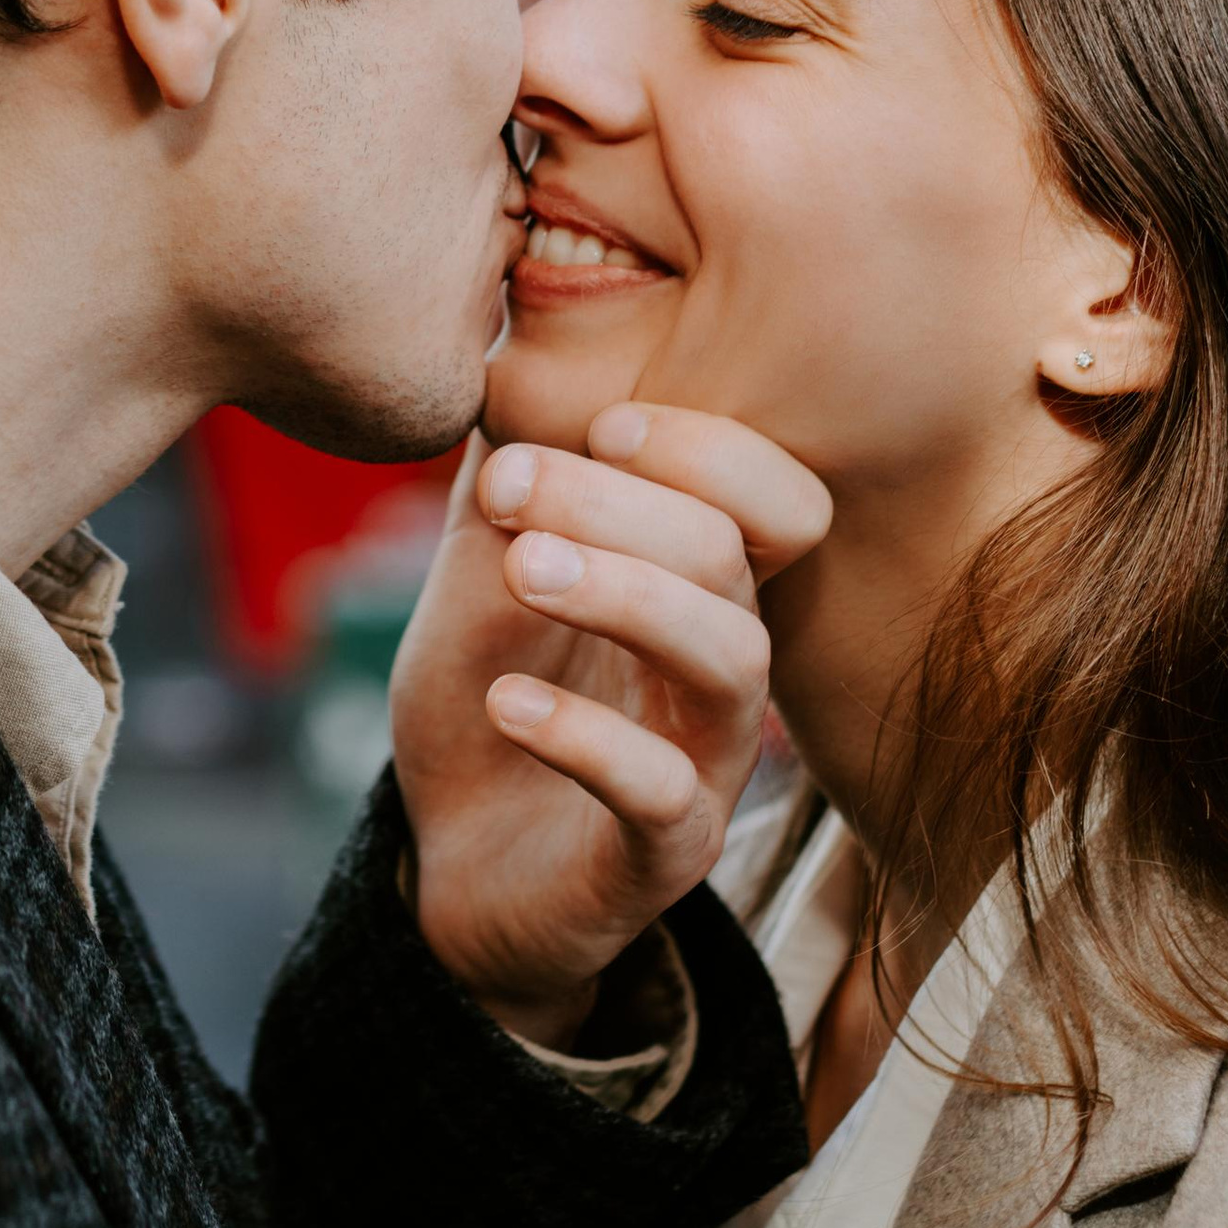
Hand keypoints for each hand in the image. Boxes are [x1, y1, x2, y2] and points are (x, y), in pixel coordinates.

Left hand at [389, 402, 830, 1047]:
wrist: (451, 865)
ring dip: (624, 594)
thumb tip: (503, 361)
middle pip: (732, 559)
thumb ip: (502, 483)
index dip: (709, 449)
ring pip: (728, 658)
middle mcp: (724, 666)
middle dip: (622, 504)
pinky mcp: (663, 855)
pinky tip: (507, 703)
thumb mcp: (479, 574)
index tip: (598, 426)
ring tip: (523, 569)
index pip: (776, 498)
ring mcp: (706, 763)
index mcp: (701, 585)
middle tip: (509, 489)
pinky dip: (584, 737)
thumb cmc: (488, 698)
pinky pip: (660, 792)